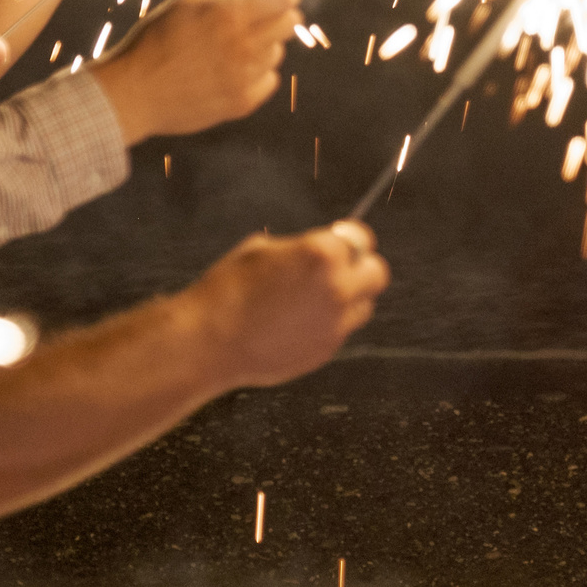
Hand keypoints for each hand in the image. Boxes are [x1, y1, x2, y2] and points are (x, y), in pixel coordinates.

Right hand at [88, 0, 298, 142]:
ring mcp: (246, 77)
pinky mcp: (243, 103)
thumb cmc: (154, 41)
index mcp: (229, 15)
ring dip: (264, 45)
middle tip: (263, 15)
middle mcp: (244, 46)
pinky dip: (257, 73)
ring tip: (235, 46)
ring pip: (277, 52)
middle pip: (290, 23)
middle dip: (281, 14)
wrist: (135, 93)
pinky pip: (268, 80)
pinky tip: (235, 71)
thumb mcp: (184, 3)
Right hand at [188, 221, 388, 388]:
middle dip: (361, 268)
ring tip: (315, 298)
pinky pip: (342, 330)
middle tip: (340, 268)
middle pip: (377, 273)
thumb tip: (317, 251)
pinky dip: (330, 323)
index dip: (350, 238)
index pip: (362, 238)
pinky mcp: (327, 349)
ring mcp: (335, 322)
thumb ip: (299, 249)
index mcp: (322, 253)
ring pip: (365, 305)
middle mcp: (337, 287)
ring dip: (349, 298)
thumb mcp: (261, 249)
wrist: (209, 341)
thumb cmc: (227, 289)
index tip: (343, 239)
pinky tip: (300, 321)